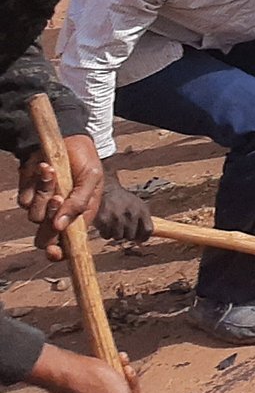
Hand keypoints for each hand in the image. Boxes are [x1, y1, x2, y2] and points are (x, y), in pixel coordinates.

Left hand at [19, 134, 103, 260]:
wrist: (66, 139)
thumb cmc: (85, 160)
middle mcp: (58, 217)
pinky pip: (25, 201)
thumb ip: (81, 202)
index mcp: (78, 218)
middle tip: (59, 198)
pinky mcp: (28, 194)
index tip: (53, 251)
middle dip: (50, 219)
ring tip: (54, 172)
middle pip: (45, 237)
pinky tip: (44, 168)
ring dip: (45, 193)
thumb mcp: (92, 178)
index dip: (59, 253)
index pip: (67, 245)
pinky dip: (35, 184)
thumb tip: (61, 227)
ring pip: (34, 217)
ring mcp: (42, 207)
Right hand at [93, 177, 151, 243]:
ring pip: (118, 237)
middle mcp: (131, 214)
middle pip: (131, 236)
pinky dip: (105, 232)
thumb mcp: (138, 205)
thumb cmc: (124, 200)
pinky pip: (106, 235)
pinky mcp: (104, 220)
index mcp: (142, 210)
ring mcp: (117, 217)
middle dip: (127, 234)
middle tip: (122, 227)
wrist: (107, 189)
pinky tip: (106, 223)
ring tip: (114, 223)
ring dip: (115, 233)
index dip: (143, 238)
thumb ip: (142, 221)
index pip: (148, 230)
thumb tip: (141, 241)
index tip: (139, 240)